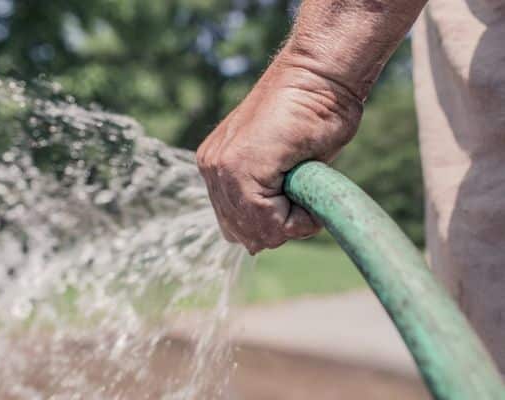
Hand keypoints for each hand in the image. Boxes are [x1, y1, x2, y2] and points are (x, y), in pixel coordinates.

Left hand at [197, 48, 363, 253]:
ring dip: (290, 222)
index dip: (274, 225)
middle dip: (279, 227)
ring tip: (305, 185)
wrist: (320, 75)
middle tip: (303, 192)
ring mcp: (221, 168)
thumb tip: (254, 245)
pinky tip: (307, 185)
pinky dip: (298, 218)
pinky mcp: (238, 167)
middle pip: (244, 235)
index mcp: (218, 168)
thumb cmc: (313, 115)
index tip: (297, 195)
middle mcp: (212, 169)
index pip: (237, 227)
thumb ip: (265, 198)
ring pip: (256, 232)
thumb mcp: (284, 167)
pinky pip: (268, 222)